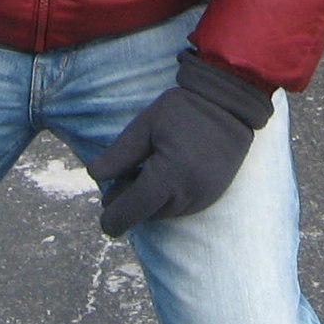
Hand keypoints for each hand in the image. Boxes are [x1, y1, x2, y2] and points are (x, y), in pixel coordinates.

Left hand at [88, 53, 271, 236]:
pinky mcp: (213, 195)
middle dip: (131, 203)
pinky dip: (168, 199)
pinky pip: (183, 207)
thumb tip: (94, 177)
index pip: (133, 210)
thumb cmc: (183, 110)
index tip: (104, 220)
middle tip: (124, 178)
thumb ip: (119, 155)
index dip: (114, 219)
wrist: (230, 104)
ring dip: (150, 202)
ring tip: (146, 171)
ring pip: (165, 213)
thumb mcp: (145, 126)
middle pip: (147, 214)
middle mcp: (188, 194)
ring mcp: (204, 197)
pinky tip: (164, 176)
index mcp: (169, 176)